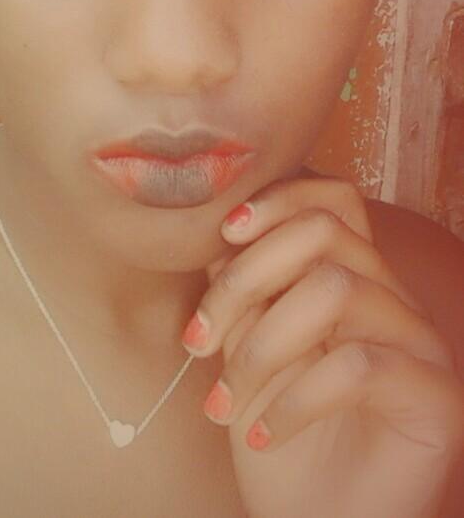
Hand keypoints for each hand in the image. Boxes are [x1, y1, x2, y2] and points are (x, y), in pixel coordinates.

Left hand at [181, 174, 463, 517]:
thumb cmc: (275, 428)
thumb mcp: (241, 347)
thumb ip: (242, 289)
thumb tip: (221, 237)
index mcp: (349, 274)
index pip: (332, 198)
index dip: (278, 200)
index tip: (223, 234)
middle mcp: (390, 296)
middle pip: (323, 233)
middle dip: (244, 280)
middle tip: (197, 340)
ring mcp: (418, 341)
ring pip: (334, 290)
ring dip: (259, 347)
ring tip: (221, 401)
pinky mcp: (436, 395)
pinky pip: (356, 367)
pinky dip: (293, 400)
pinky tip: (263, 435)